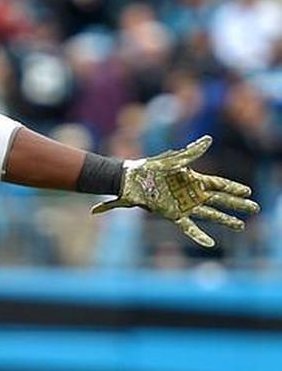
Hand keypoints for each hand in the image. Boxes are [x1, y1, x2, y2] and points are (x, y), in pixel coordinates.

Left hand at [91, 136, 259, 247]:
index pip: (218, 184)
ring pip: (209, 214)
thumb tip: (209, 139)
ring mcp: (183, 205)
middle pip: (219, 200)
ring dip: (225, 220)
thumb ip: (191, 152)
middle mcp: (191, 193)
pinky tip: (210, 243)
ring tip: (241, 226)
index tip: (248, 192)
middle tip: (254, 209)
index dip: (233, 188)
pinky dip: (198, 235)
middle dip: (236, 205)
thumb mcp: (173, 160)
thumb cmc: (150, 167)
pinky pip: (188, 226)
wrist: (129, 180)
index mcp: (192, 179)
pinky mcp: (172, 214)